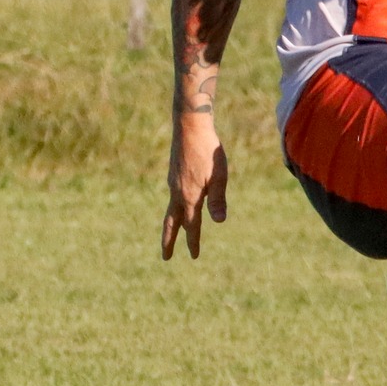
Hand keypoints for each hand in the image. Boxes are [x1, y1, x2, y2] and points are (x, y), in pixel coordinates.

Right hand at [163, 117, 228, 259]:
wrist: (189, 127)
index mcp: (190, 196)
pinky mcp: (173, 175)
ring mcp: (173, 184)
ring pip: (169, 211)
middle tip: (166, 258)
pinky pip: (172, 198)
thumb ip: (218, 199)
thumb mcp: (220, 176)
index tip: (194, 257)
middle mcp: (178, 193)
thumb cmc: (209, 151)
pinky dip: (173, 210)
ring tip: (169, 237)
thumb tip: (218, 221)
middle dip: (168, 241)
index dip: (193, 242)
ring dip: (169, 226)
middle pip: (171, 223)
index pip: (192, 225)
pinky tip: (178, 207)